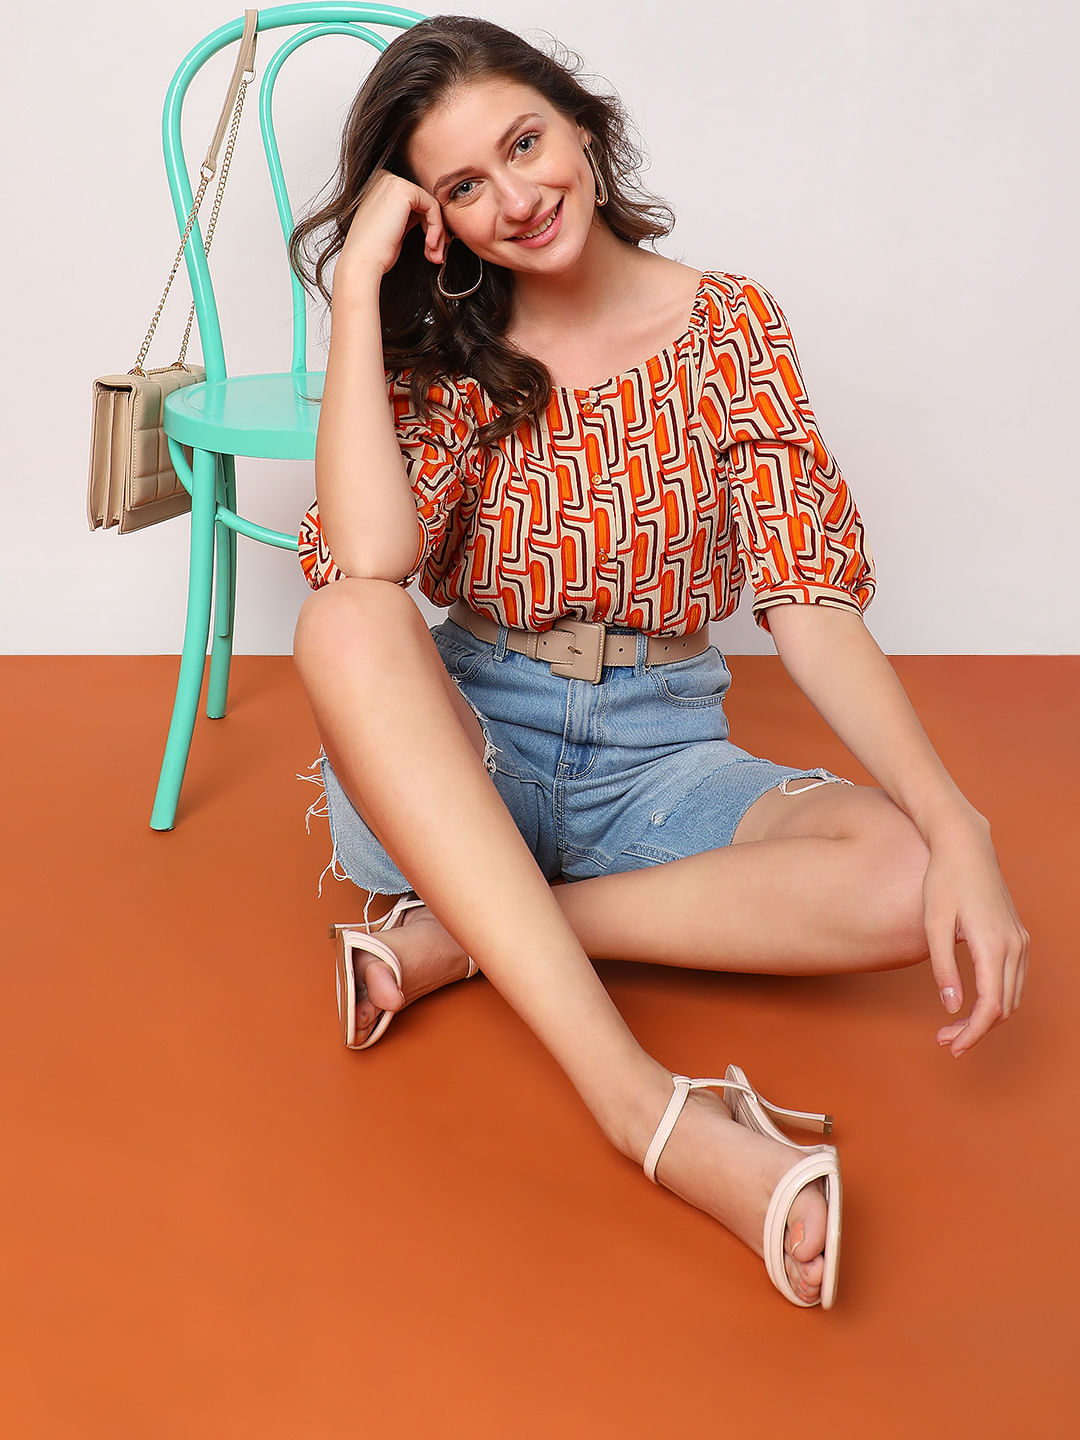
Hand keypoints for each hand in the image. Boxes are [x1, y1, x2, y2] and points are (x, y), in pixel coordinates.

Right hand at [336, 170, 447, 290]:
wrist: (363, 261)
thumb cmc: (375, 253)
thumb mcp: (394, 230)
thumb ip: (407, 217)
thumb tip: (429, 219)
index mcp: (379, 188)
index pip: (414, 203)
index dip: (427, 226)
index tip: (432, 248)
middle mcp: (383, 180)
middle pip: (423, 202)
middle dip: (435, 230)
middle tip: (436, 255)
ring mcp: (392, 181)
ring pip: (430, 205)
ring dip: (437, 232)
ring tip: (434, 255)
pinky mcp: (403, 189)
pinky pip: (432, 206)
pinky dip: (436, 227)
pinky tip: (429, 245)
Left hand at [922, 815, 1028, 1055]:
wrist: (965, 845)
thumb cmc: (943, 880)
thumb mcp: (933, 923)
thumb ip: (943, 967)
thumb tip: (951, 1006)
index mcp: (993, 945)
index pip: (990, 1007)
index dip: (973, 1033)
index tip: (951, 1046)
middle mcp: (1014, 945)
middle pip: (1004, 1007)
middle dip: (976, 1030)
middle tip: (945, 1039)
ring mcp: (1020, 940)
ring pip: (1012, 996)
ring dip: (988, 1017)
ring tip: (953, 1026)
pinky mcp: (1018, 935)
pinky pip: (1014, 979)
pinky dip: (997, 998)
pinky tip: (971, 1002)